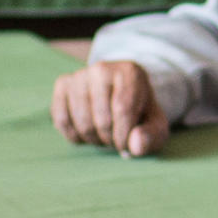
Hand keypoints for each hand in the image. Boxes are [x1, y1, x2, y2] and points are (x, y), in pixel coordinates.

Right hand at [52, 57, 171, 154]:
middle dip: (109, 139)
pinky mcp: (63, 84)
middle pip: (102, 119)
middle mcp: (102, 69)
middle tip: (116, 140)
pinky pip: (62, 119)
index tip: (126, 148)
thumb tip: (135, 146)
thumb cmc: (140, 114)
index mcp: (130, 73)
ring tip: (104, 135)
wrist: (121, 96)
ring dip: (93, 139)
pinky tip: (86, 134)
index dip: (123, 136)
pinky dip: (74, 135)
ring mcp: (80, 75)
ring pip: (82, 122)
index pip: (123, 110)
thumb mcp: (155, 126)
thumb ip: (151, 137)